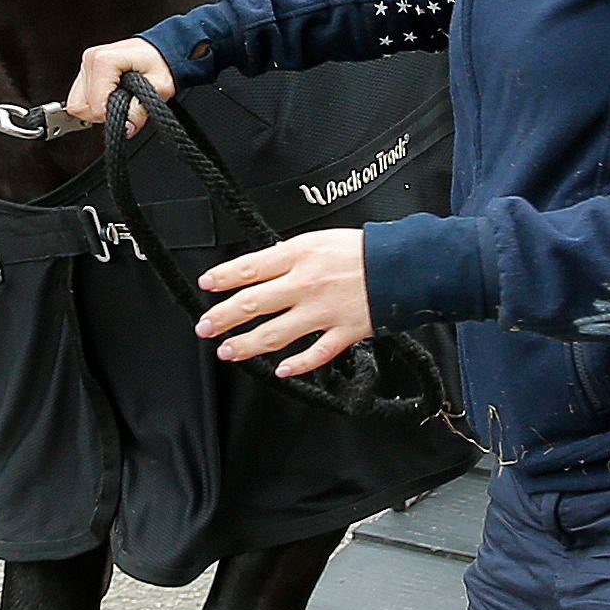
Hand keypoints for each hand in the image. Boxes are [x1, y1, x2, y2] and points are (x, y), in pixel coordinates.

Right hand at [65, 37, 174, 131]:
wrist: (159, 51)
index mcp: (104, 60)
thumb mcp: (159, 88)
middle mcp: (90, 59)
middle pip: (81, 106)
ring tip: (117, 100)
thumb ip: (140, 110)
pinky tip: (109, 98)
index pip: (95, 105)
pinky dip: (93, 104)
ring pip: (77, 104)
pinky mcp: (84, 70)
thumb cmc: (159, 63)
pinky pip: (78, 98)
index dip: (112, 115)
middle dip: (103, 113)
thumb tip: (126, 128)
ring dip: (96, 109)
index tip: (128, 114)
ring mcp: (85, 64)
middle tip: (124, 105)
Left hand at [196, 229, 371, 376]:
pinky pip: (316, 353)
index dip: (223, 277)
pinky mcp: (344, 331)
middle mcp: (307, 284)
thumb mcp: (320, 239)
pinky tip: (281, 370)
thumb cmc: (364, 250)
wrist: (404, 264)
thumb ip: (290, 256)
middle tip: (205, 327)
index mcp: (300, 255)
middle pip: (254, 303)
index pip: (251, 268)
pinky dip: (297, 365)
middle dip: (223, 317)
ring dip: (247, 344)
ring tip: (227, 350)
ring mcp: (324, 311)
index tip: (206, 285)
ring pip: (276, 333)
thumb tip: (263, 267)